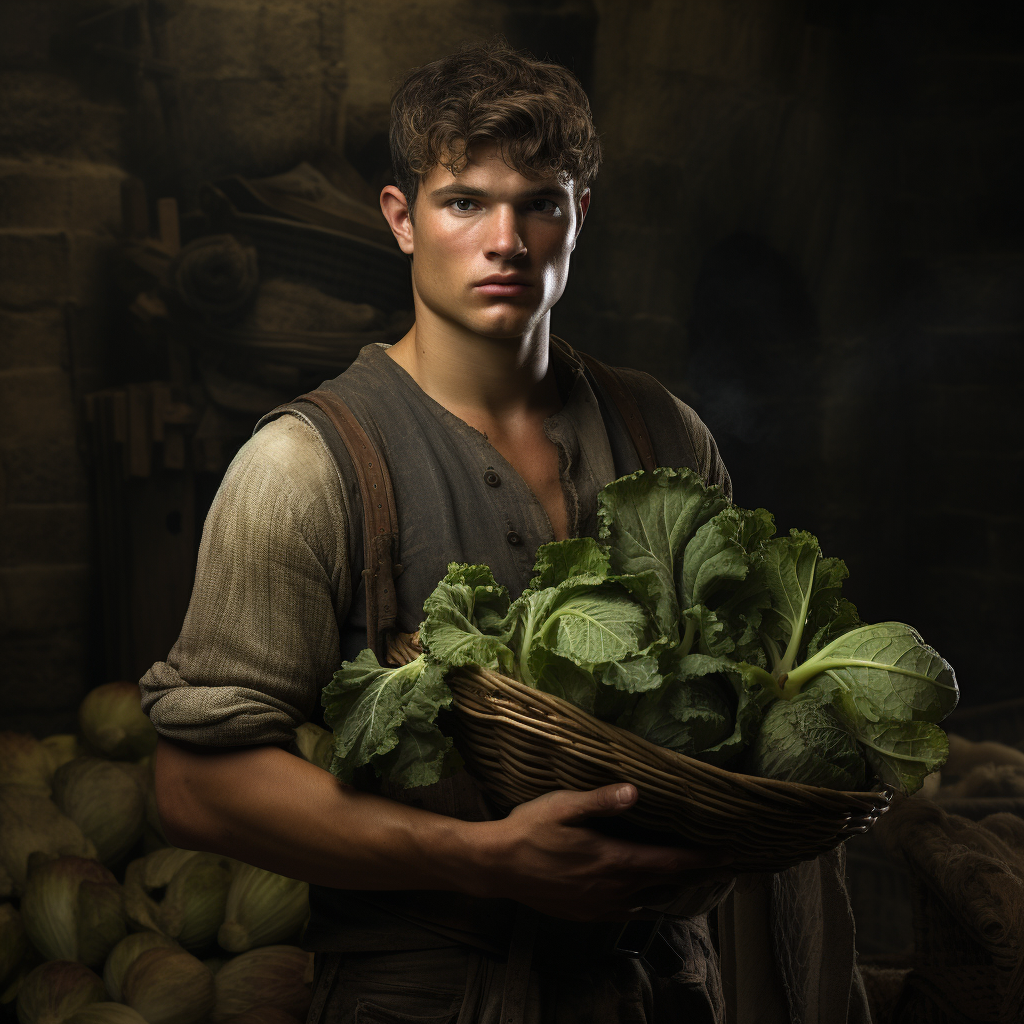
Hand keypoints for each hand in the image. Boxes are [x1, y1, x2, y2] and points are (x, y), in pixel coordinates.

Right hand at [470, 783, 733, 921]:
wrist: (496, 867)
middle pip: (664, 883)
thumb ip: (601, 801)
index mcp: (613, 861)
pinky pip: (625, 910)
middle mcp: (612, 889)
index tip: (729, 854)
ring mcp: (598, 905)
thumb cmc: (529, 830)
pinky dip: (642, 898)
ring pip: (646, 899)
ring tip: (685, 874)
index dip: (702, 860)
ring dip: (668, 886)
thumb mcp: (563, 806)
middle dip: (693, 873)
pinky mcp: (585, 914)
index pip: (669, 863)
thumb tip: (634, 792)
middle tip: (718, 863)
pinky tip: (641, 890)